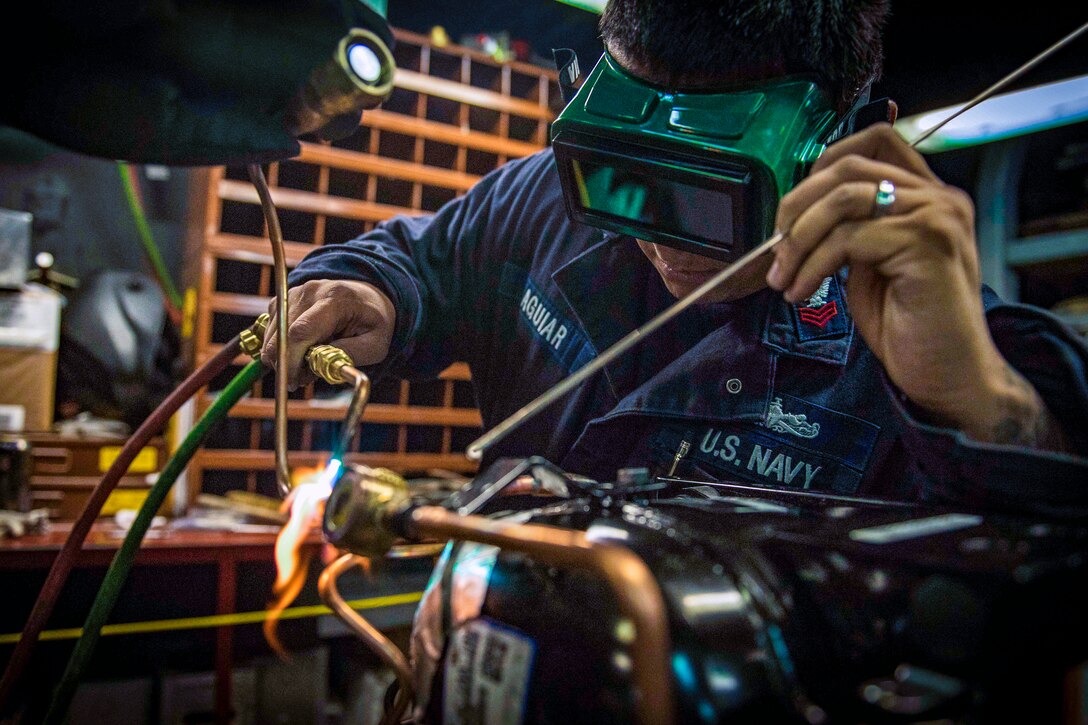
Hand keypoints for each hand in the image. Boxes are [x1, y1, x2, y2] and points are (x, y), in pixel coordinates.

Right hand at [261, 279, 395, 388]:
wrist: (367, 298)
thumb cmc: (373, 323)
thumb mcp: (375, 345)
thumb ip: (347, 355)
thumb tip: (315, 366)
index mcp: (336, 300)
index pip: (301, 332)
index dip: (291, 360)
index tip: (293, 382)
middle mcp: (311, 292)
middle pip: (282, 333)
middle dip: (285, 363)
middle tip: (300, 380)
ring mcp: (295, 292)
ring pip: (273, 333)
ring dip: (284, 355)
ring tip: (309, 362)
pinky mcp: (285, 299)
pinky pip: (272, 329)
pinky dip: (281, 345)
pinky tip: (302, 349)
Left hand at [766, 123, 1062, 447]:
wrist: (948, 375)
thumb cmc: (910, 326)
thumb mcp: (870, 266)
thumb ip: (850, 230)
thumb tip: (799, 215)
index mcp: (927, 196)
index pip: (875, 141)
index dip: (823, 163)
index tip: (793, 209)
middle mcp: (939, 197)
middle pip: (848, 166)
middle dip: (797, 205)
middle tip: (776, 248)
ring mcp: (937, 216)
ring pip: (842, 199)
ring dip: (799, 239)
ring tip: (784, 276)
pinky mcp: (927, 243)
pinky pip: (848, 238)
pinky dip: (813, 264)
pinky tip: (803, 290)